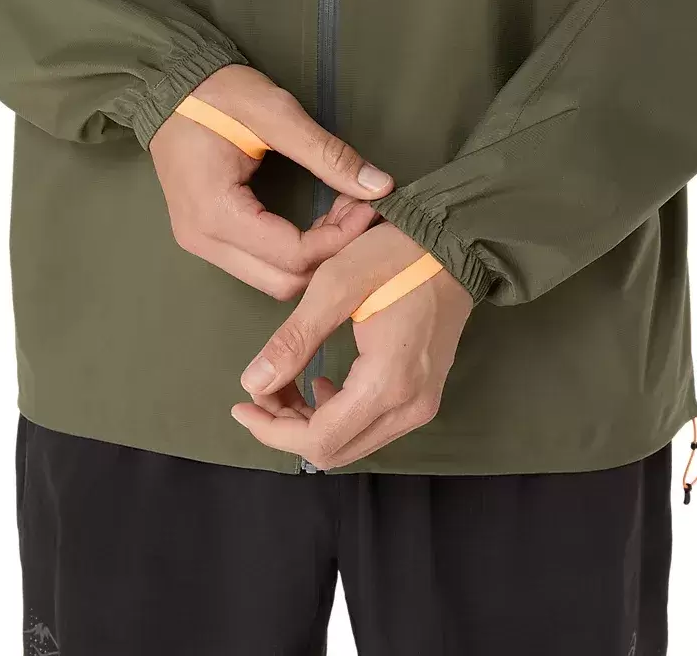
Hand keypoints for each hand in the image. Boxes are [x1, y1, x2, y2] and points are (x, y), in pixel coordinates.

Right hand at [150, 65, 393, 299]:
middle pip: (284, 281)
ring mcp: (202, 244)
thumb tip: (379, 186)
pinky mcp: (207, 240)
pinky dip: (295, 253)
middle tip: (356, 211)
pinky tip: (315, 221)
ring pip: (273, 280)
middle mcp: (203, 240)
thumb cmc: (216, 93)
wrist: (168, 86)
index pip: (293, 255)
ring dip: (314, 257)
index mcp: (216, 212)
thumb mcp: (275, 113)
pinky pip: (260, 266)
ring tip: (339, 214)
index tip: (368, 207)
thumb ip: (327, 154)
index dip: (340, 239)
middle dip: (330, 254)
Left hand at [231, 223, 472, 468]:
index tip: (241, 405)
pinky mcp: (424, 397)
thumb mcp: (336, 285)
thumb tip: (253, 384)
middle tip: (261, 390)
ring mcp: (422, 406)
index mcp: (387, 383)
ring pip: (351, 444)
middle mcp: (410, 408)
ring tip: (285, 384)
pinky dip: (335, 416)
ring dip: (309, 422)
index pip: (320, 440)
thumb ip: (294, 340)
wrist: (455, 244)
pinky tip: (321, 383)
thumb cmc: (396, 256)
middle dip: (286, 428)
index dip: (272, 431)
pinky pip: (370, 428)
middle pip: (334, 451)